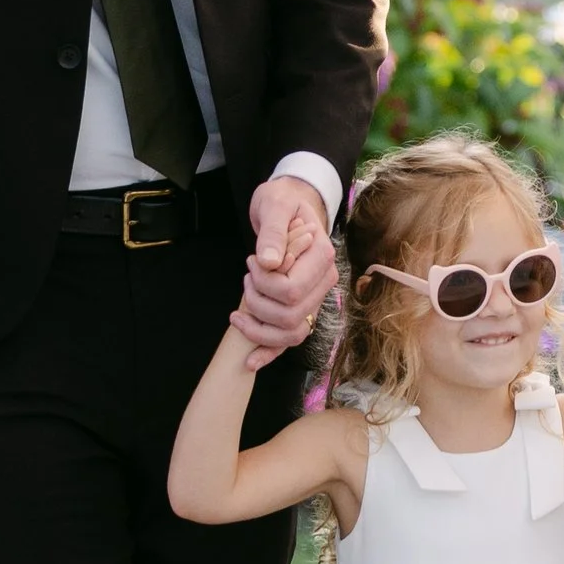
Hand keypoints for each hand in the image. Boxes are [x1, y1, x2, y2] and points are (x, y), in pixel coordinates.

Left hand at [233, 172, 336, 367]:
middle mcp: (323, 282)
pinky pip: (290, 339)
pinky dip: (269, 353)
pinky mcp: (301, 307)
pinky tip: (249, 362)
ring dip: (259, 328)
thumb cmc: (283, 201)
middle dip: (258, 303)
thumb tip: (270, 263)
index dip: (264, 283)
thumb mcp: (275, 205)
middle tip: (247, 277)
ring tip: (240, 308)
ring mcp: (314, 298)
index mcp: (322, 257)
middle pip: (291, 316)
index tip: (253, 261)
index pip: (292, 289)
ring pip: (292, 334)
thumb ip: (275, 232)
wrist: (289, 204)